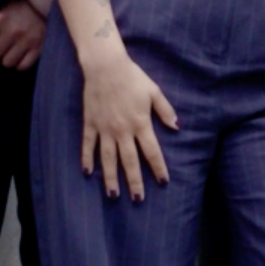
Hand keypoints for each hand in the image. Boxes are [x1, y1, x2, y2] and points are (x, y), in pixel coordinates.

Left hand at [0, 1, 46, 69]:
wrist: (44, 2)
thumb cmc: (16, 7)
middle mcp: (12, 31)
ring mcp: (27, 40)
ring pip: (7, 63)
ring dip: (6, 57)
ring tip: (10, 48)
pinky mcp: (38, 47)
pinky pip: (22, 66)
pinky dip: (19, 63)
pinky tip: (20, 54)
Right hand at [79, 45, 177, 200]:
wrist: (106, 66)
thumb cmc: (133, 77)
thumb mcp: (154, 91)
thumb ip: (165, 110)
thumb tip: (177, 127)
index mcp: (140, 123)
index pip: (151, 151)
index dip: (158, 168)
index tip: (163, 182)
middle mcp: (122, 130)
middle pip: (129, 161)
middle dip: (135, 182)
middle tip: (138, 199)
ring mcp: (104, 128)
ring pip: (108, 158)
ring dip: (110, 178)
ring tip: (112, 195)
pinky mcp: (90, 123)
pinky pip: (88, 145)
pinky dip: (87, 159)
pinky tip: (87, 173)